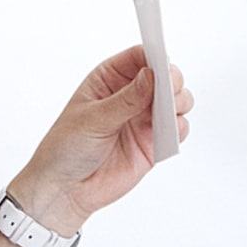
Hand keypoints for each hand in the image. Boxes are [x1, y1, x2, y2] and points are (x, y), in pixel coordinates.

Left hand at [7, 45, 193, 233]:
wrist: (66, 189)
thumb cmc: (66, 148)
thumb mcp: (93, 119)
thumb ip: (126, 100)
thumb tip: (151, 76)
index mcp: (110, 79)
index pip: (139, 57)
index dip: (155, 57)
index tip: (163, 66)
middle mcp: (130, 96)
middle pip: (164, 76)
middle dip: (172, 81)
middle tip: (169, 93)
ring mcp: (143, 119)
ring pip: (176, 101)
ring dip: (180, 103)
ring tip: (169, 114)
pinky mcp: (154, 143)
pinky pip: (178, 130)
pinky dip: (180, 128)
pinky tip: (169, 133)